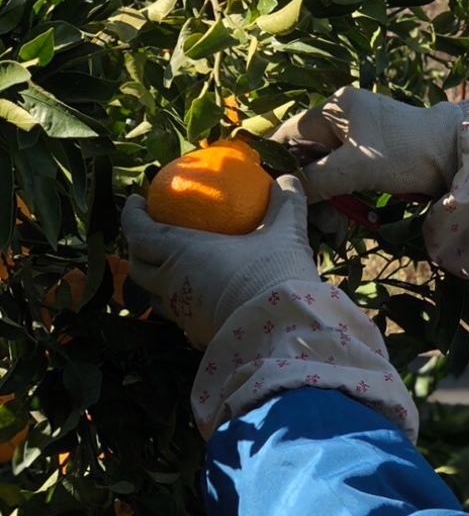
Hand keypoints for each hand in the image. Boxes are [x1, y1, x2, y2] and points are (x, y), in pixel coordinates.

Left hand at [122, 175, 313, 347]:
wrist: (285, 332)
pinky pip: (181, 320)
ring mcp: (183, 314)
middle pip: (139, 267)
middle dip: (137, 249)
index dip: (132, 215)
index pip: (139, 232)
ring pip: (156, 297)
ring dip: (156, 282)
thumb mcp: (286, 235)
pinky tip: (199, 303)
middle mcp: (173, 284)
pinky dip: (182, 307)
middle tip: (149, 235)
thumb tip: (289, 179)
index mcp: (182, 252)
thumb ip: (286, 205)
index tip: (136, 202)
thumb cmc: (276, 276)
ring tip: (171, 270)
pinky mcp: (199, 336)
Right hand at [270, 87, 464, 202]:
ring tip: (328, 222)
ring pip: (329, 166)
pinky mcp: (377, 153)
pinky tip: (345, 214)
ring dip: (326, 194)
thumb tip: (286, 193)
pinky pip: (349, 173)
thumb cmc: (405, 153)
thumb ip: (317, 180)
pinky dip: (345, 192)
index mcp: (337, 107)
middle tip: (303, 213)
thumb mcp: (355, 167)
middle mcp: (346, 115)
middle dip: (306, 184)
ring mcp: (363, 134)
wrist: (455, 156)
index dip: (278, 159)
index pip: (292, 131)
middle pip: (310, 151)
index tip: (266, 187)